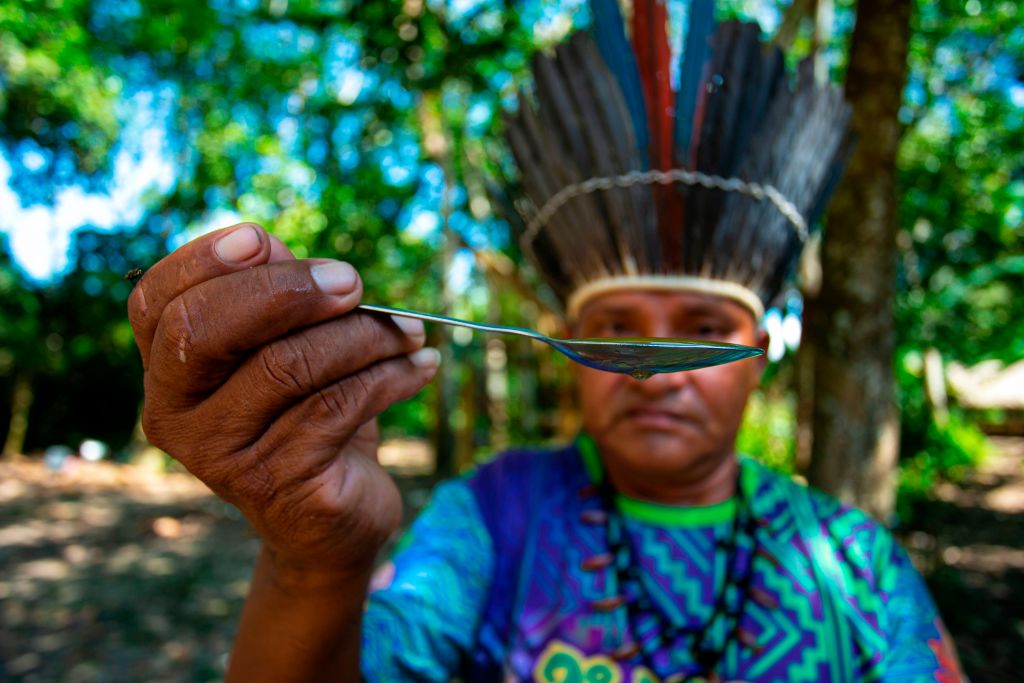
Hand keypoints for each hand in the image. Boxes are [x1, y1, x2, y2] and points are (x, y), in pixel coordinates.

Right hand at [128, 223, 438, 577]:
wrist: (332, 522)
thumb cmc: (308, 419)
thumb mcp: (288, 352)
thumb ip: (273, 296)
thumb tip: (267, 241)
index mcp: (167, 372)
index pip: (155, 301)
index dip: (201, 262)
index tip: (260, 238)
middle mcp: (174, 417)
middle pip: (205, 329)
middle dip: (288, 290)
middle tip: (355, 283)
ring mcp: (220, 457)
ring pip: (288, 364)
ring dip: (364, 335)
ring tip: (409, 330)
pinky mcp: (277, 485)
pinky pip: (338, 405)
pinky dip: (391, 375)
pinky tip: (420, 366)